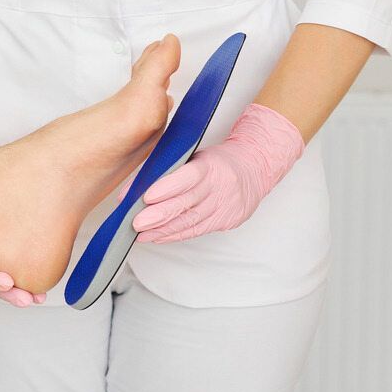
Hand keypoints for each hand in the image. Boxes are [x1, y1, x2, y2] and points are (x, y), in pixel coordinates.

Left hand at [130, 103, 304, 243]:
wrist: (255, 168)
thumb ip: (171, 168)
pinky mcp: (226, 220)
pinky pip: (197, 231)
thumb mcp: (197, 155)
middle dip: (158, 215)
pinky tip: (157, 237)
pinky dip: (174, 235)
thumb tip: (136, 185)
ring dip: (162, 230)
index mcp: (211, 166)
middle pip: (187, 203)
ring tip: (141, 234)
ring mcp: (224, 206)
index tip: (146, 196)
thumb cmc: (218, 160)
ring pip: (190, 221)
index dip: (167, 188)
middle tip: (136, 222)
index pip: (188, 177)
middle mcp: (219, 187)